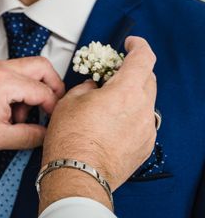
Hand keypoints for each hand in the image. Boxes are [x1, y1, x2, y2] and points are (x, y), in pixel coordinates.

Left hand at [0, 57, 63, 157]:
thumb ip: (30, 136)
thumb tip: (48, 135)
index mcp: (5, 82)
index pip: (44, 91)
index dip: (54, 109)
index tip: (54, 122)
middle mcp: (0, 67)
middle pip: (42, 67)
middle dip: (52, 88)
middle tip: (50, 110)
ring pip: (28, 68)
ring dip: (33, 90)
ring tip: (19, 117)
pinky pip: (13, 73)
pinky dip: (19, 89)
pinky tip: (8, 111)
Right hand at [39, 36, 156, 210]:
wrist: (77, 174)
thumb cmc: (70, 139)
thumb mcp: (69, 100)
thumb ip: (87, 87)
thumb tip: (94, 88)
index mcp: (125, 91)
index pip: (143, 58)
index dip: (138, 46)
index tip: (130, 43)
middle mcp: (142, 109)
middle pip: (148, 79)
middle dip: (133, 71)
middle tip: (114, 72)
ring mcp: (147, 130)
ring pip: (146, 102)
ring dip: (132, 95)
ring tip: (109, 102)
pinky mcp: (145, 147)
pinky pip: (143, 123)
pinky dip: (131, 116)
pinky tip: (111, 123)